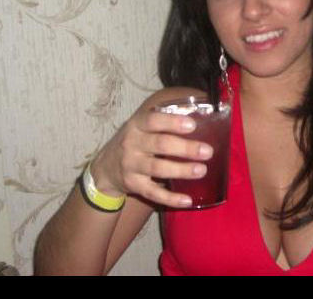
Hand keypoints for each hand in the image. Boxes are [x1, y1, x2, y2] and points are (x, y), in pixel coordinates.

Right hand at [89, 100, 212, 207]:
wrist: (105, 168)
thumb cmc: (134, 141)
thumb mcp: (141, 126)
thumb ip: (163, 120)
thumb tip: (198, 112)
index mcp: (137, 125)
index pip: (153, 120)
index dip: (173, 122)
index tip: (192, 125)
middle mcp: (132, 144)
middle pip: (160, 144)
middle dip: (185, 148)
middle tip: (207, 151)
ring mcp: (131, 166)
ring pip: (158, 168)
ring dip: (182, 170)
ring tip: (202, 170)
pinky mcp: (133, 185)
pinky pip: (153, 193)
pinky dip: (171, 198)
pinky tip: (188, 200)